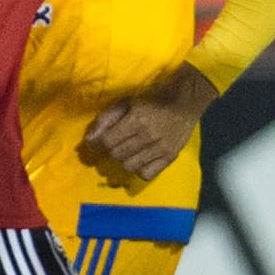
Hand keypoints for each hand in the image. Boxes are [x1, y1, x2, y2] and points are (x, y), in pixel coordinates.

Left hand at [84, 63, 216, 181]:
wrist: (184, 103)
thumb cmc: (152, 100)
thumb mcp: (126, 103)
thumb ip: (106, 119)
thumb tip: (89, 140)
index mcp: (137, 119)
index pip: (108, 141)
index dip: (97, 144)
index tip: (96, 142)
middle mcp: (149, 136)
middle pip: (117, 154)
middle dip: (112, 149)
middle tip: (117, 142)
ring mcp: (161, 149)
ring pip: (129, 166)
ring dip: (125, 159)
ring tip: (129, 150)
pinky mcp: (170, 158)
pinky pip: (146, 174)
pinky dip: (140, 169)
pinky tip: (141, 159)